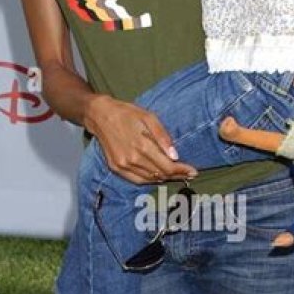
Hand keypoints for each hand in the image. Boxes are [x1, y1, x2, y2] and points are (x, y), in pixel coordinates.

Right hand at [83, 95, 198, 184]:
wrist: (99, 115)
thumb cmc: (127, 113)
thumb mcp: (149, 117)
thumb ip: (163, 137)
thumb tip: (175, 156)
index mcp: (142, 145)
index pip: (168, 166)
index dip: (182, 171)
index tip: (194, 171)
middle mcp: (132, 159)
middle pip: (160, 174)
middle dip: (177, 175)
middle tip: (189, 174)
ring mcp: (123, 165)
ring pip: (150, 179)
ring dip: (165, 179)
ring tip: (177, 175)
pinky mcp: (116, 168)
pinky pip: (137, 180)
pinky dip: (150, 180)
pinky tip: (159, 177)